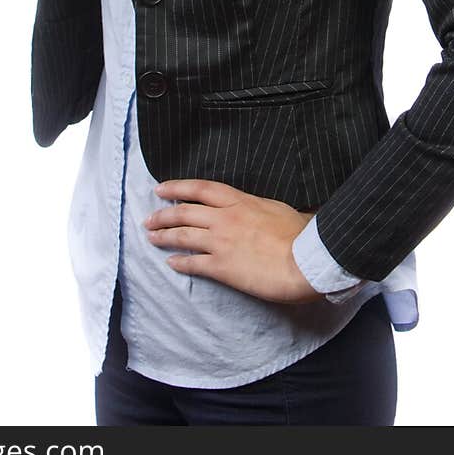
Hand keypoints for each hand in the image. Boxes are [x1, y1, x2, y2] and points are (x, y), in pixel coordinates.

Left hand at [143, 179, 321, 303]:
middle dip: (163, 215)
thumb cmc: (300, 234)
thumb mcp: (280, 209)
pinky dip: (180, 262)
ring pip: (183, 236)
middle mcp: (225, 218)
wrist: (304, 261)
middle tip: (149, 218)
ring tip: (151, 237)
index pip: (200, 189)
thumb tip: (266, 208)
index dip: (177, 187)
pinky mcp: (222, 267)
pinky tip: (171, 263)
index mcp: (239, 201)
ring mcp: (221, 243)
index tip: (160, 188)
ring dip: (164, 236)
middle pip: (184, 212)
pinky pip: (194, 263)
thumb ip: (263, 207)